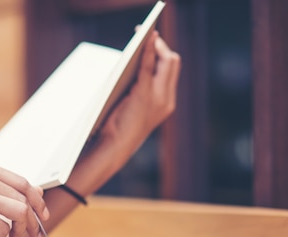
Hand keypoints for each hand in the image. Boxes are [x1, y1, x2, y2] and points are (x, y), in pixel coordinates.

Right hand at [0, 158, 47, 236]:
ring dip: (20, 229)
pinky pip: (4, 229)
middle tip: (33, 234)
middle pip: (25, 198)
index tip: (42, 214)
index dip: (37, 200)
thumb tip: (37, 193)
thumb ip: (0, 188)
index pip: (23, 181)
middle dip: (33, 219)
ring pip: (20, 212)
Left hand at [97, 31, 180, 165]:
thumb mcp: (134, 110)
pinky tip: (141, 42)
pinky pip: (149, 66)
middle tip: (150, 36)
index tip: (156, 42)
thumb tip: (136, 67)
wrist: (114, 148)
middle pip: (173, 62)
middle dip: (162, 46)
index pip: (172, 71)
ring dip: (155, 45)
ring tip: (145, 36)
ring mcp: (159, 98)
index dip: (165, 54)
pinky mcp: (145, 94)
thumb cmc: (118, 131)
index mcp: (166, 104)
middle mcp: (167, 100)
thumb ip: (140, 91)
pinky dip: (146, 51)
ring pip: (166, 61)